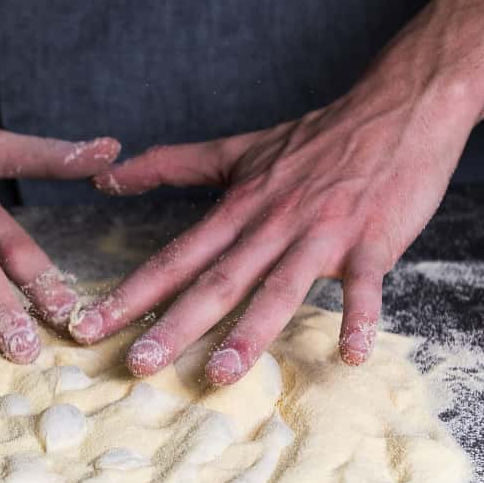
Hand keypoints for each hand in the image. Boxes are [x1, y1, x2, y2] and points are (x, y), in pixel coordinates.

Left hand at [68, 81, 471, 379]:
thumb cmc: (317, 138)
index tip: (86, 327)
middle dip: (175, 325)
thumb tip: (105, 177)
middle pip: (216, 280)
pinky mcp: (373, 241)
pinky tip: (351, 356)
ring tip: (220, 374)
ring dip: (250, 333)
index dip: (130, 294)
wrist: (397, 108)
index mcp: (239, 209)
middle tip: (138, 365)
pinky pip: (365, 286)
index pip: (175, 257)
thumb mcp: (238, 150)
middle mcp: (273, 224)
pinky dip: (359, 318)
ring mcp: (322, 234)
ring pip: (280, 288)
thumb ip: (172, 165)